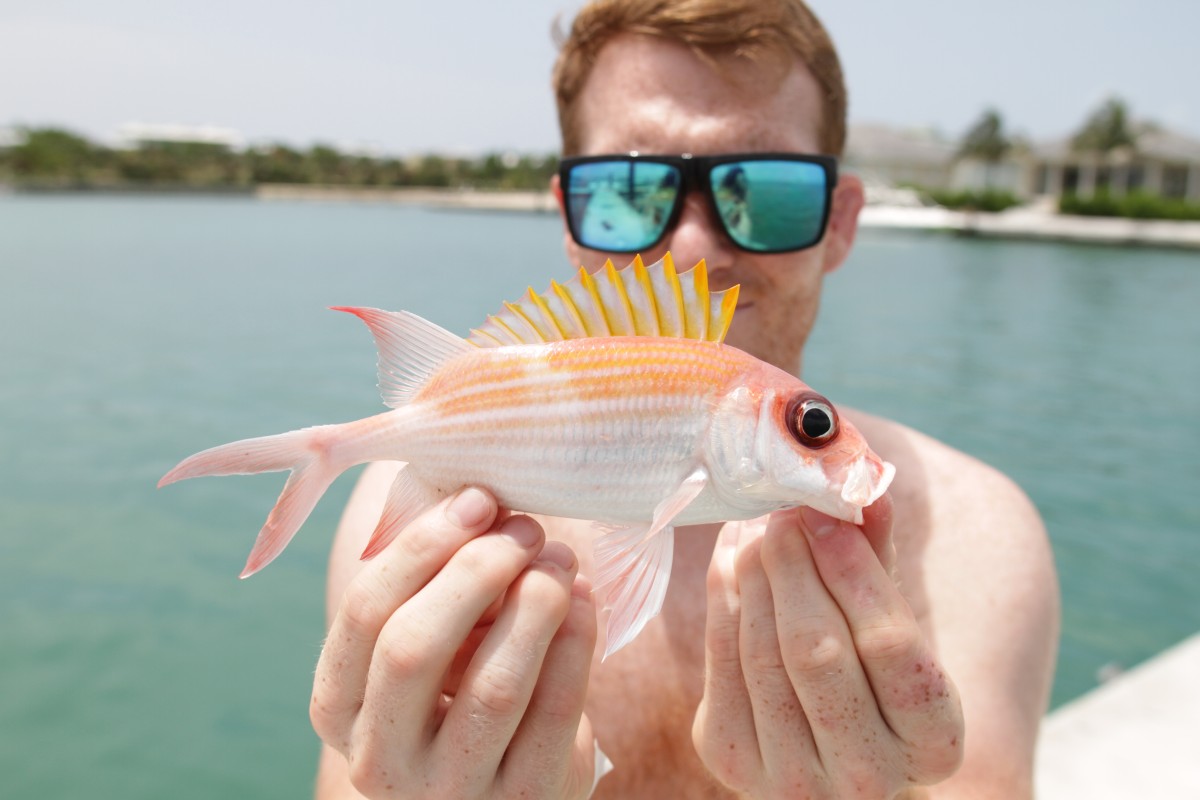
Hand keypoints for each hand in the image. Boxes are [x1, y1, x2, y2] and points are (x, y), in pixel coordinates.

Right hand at [311, 487, 600, 798]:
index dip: (421, 546)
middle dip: (476, 570)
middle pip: (413, 648)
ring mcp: (450, 792)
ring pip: (493, 686)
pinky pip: (554, 712)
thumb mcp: (431, 643)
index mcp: (339, 707)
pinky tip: (585, 600)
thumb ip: (436, 583)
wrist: (507, 789)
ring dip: (535, 602)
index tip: (476, 500)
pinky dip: (576, 642)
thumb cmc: (463, 688)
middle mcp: (379, 760)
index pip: (363, 613)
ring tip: (560, 559)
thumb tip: (480, 502)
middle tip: (525, 528)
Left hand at [692, 496, 963, 798]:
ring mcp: (791, 778)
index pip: (891, 647)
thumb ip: (879, 558)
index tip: (827, 515)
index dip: (854, 572)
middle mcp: (866, 779)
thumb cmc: (872, 675)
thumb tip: (866, 484)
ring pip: (762, 653)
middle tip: (783, 509)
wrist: (825, 751)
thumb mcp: (894, 622)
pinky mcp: (731, 759)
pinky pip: (720, 659)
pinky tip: (732, 554)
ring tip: (758, 522)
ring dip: (754, 574)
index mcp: (934, 746)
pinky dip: (724, 595)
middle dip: (795, 566)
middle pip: (817, 652)